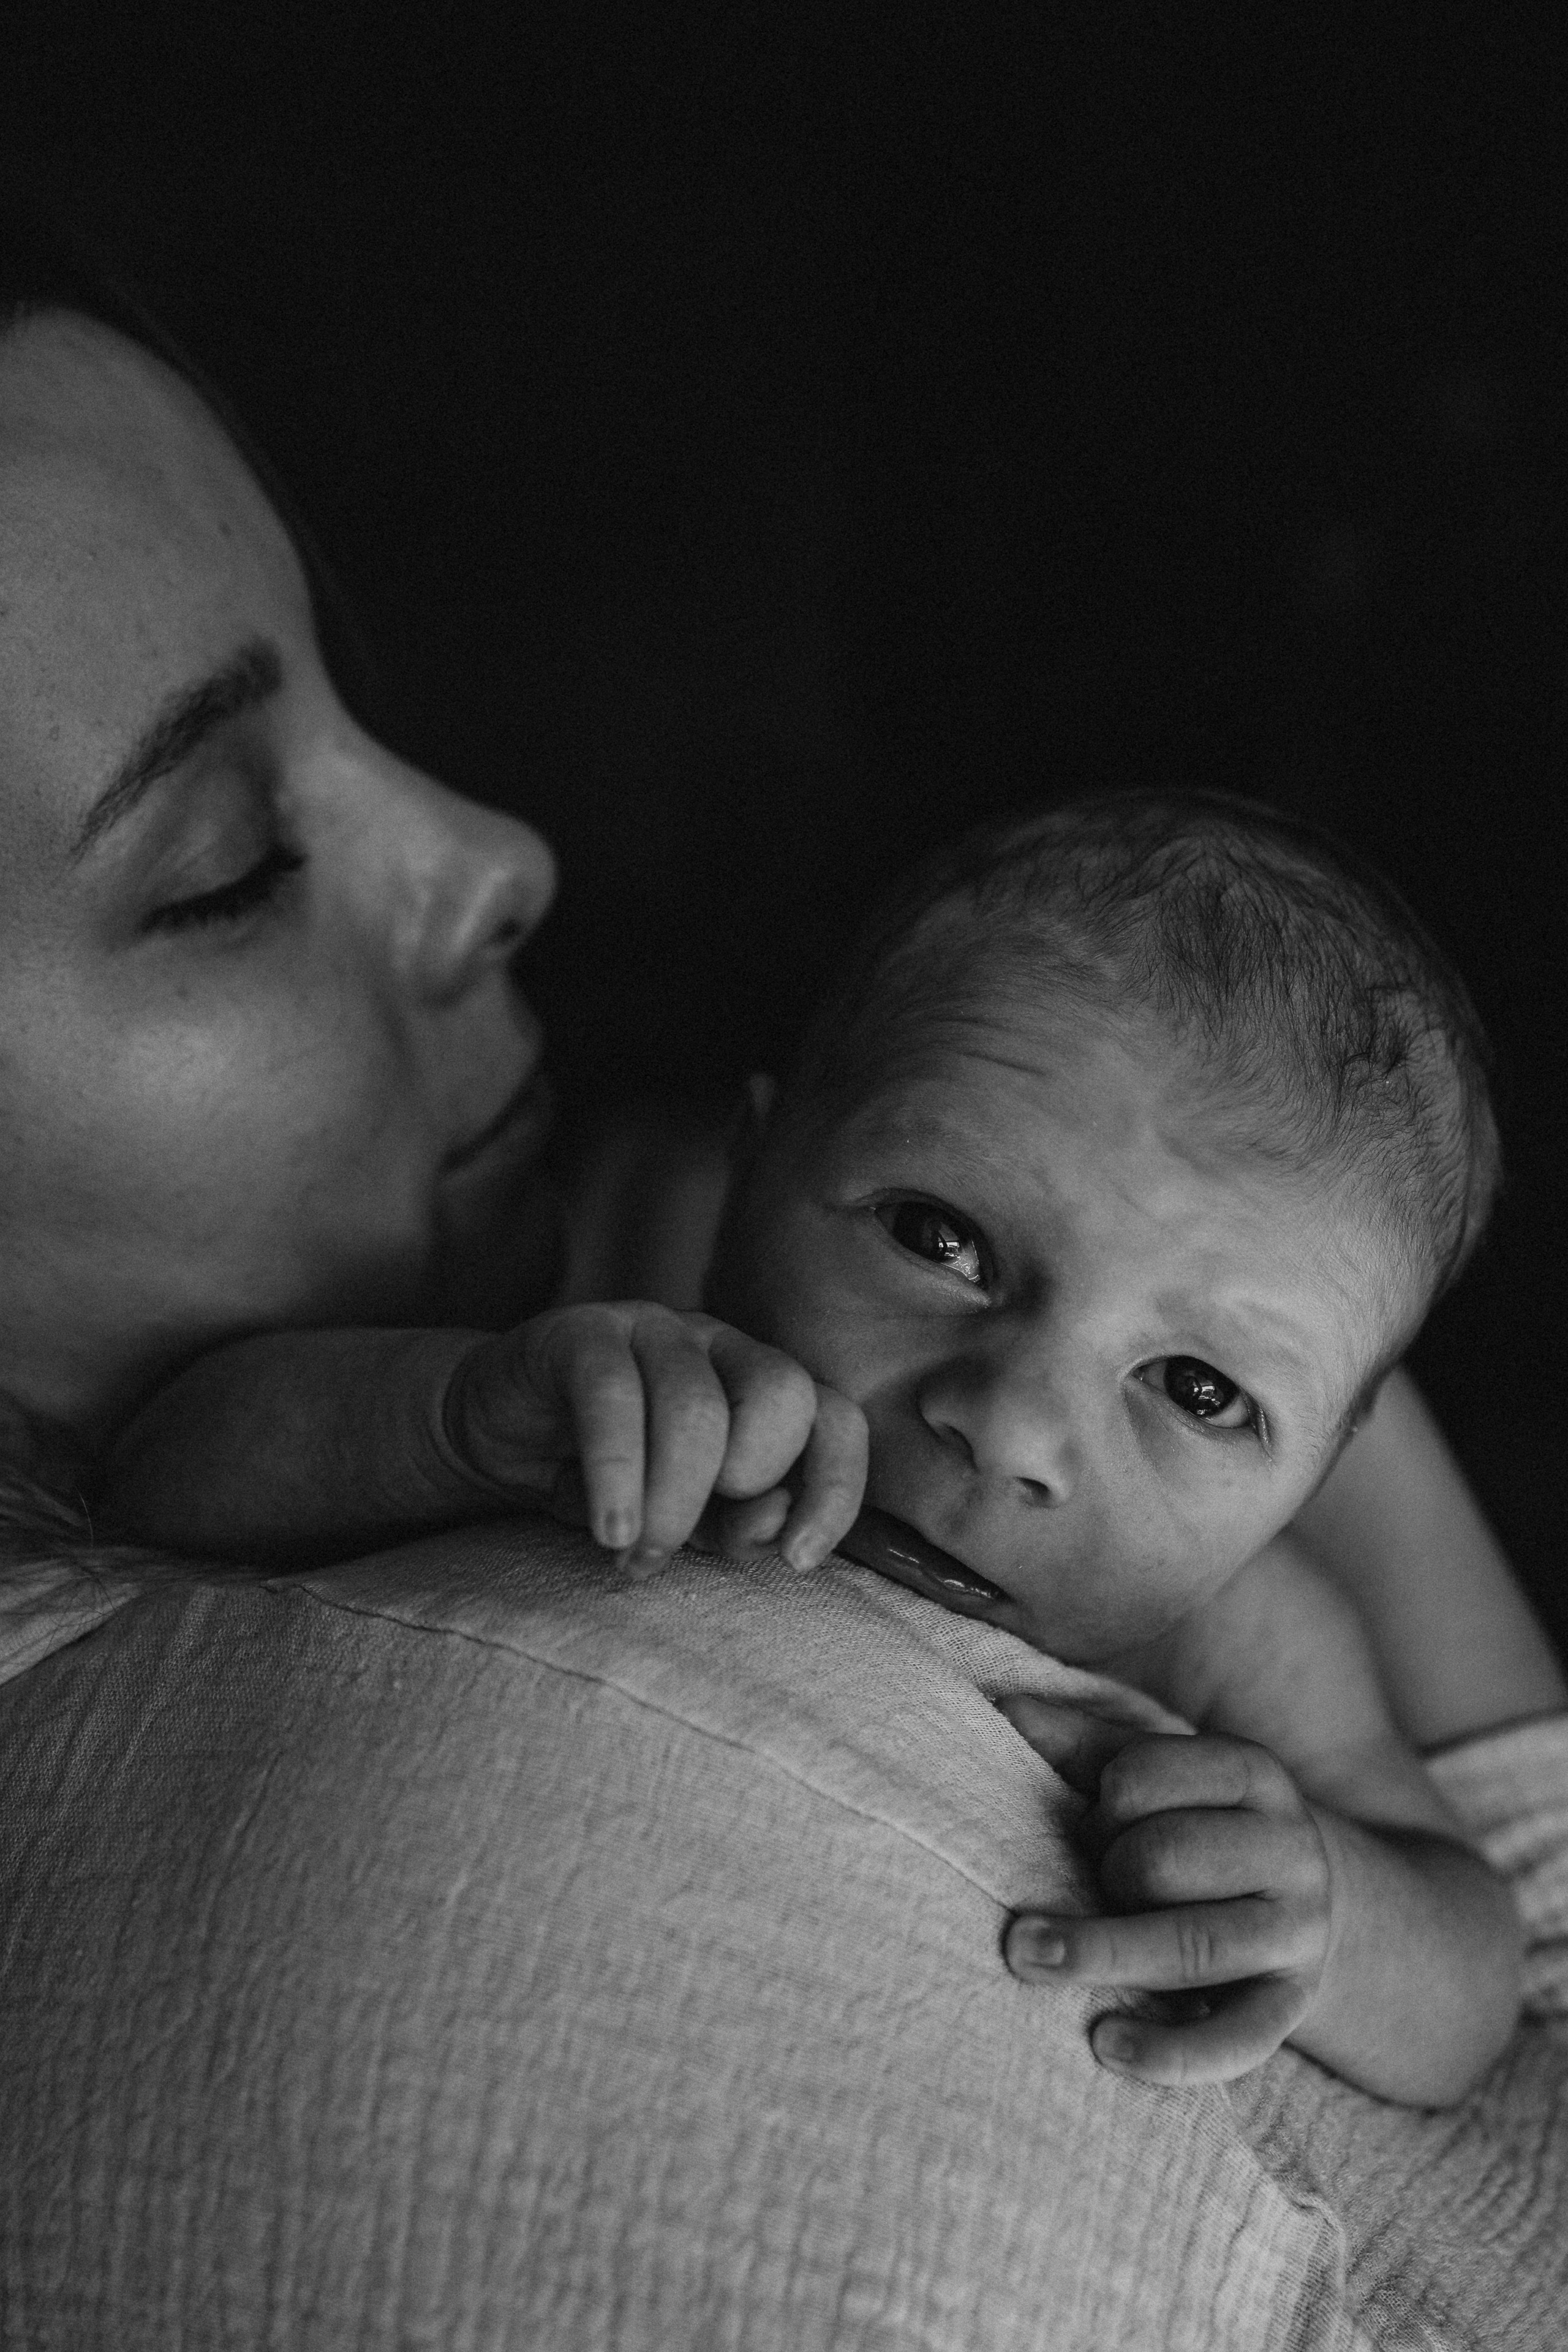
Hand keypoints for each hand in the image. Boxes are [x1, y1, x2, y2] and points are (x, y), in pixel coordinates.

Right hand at [443, 1303, 867, 1574]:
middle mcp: (721, 1345)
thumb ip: (734, 1524)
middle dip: (747, 1483)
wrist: (497, 1437)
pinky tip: (608, 1529)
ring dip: (672, 1501)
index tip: (798, 1560)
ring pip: (696, 1406)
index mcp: (762, 1386)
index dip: (834, 1489)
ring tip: (633, 1551)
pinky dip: (617, 1473)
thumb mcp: (683, 1519)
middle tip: (689, 1537)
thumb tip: (774, 1524)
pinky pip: (614, 1396)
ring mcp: (654, 1328)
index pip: (836, 1419)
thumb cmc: (609, 1482)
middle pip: (784, 1395)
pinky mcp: (583, 1331)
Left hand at [999, 1696, 1334, 2085]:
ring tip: (1026, 1959)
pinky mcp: (1293, 2004)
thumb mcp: (1161, 1777)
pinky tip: (1104, 2045)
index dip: (1099, 1803)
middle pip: (1164, 1858)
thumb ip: (1086, 1747)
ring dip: (1100, 1953)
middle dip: (1106, 1873)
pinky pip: (1238, 2038)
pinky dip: (1170, 2052)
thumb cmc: (1200, 1827)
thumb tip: (1005, 1709)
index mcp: (1252, 1772)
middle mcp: (1288, 1846)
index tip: (1092, 1823)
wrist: (1301, 1901)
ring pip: (1193, 1943)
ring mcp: (1298, 1930)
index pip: (1144, 1775)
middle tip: (1094, 1884)